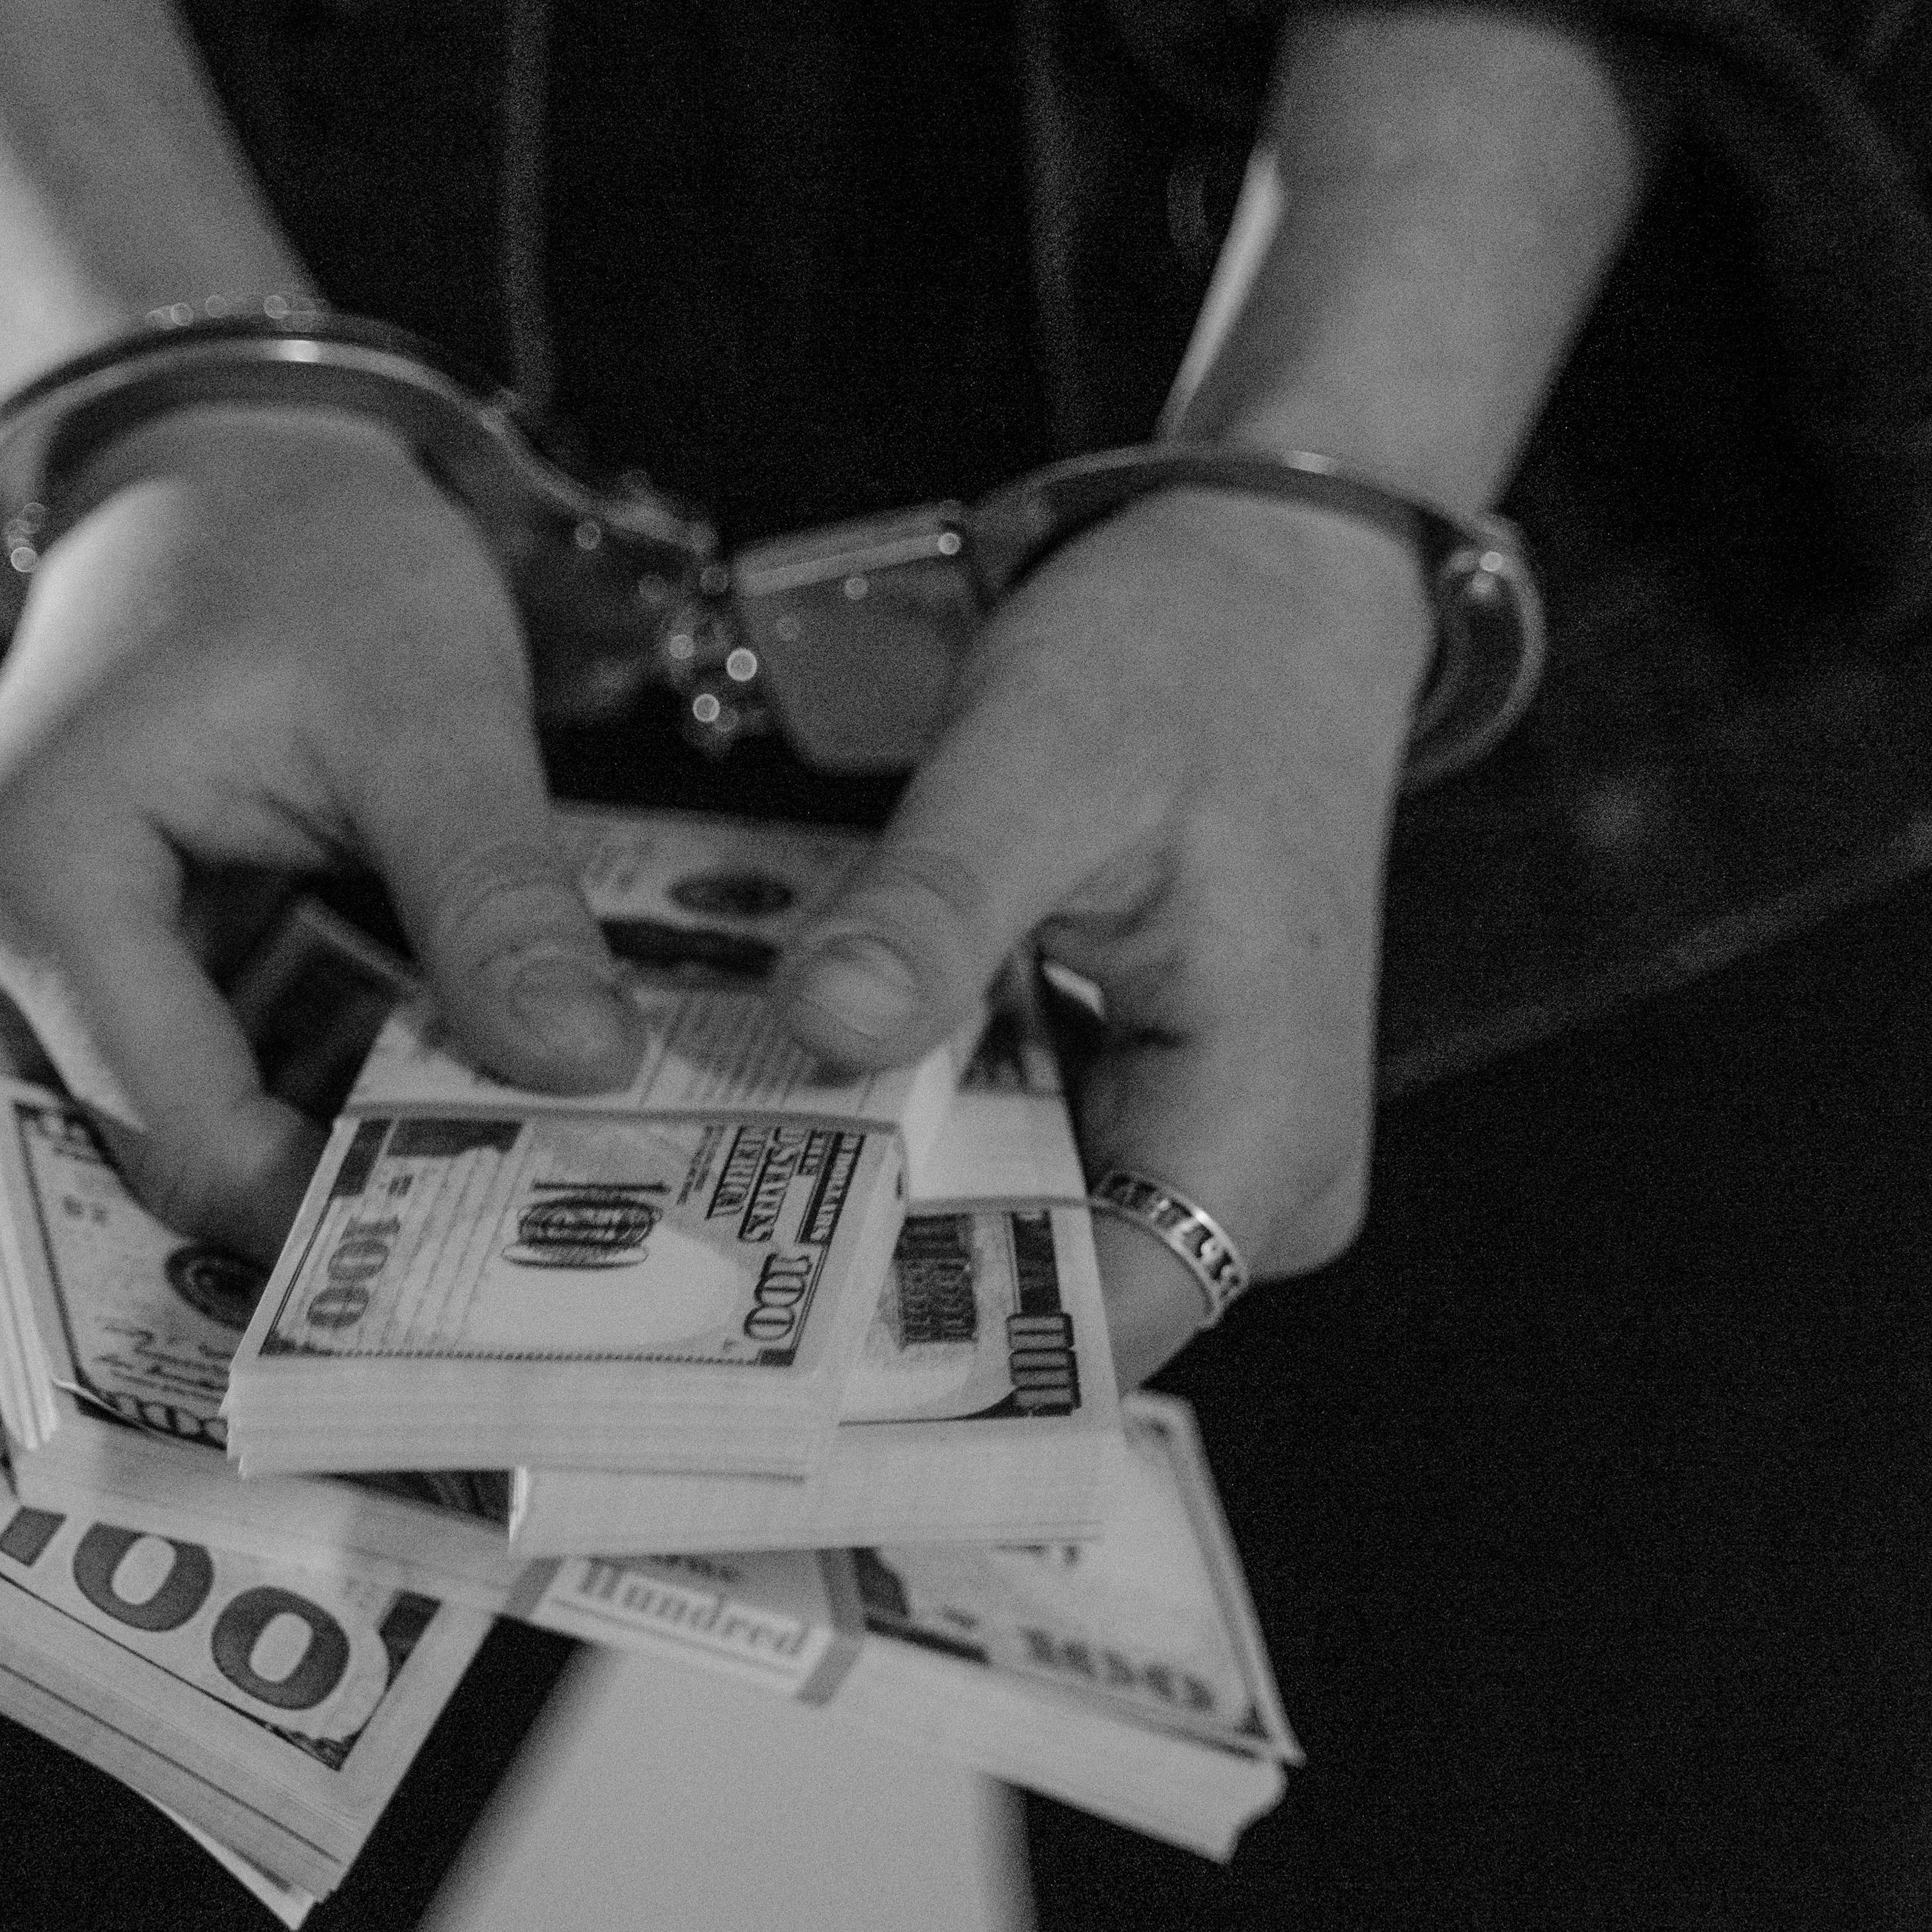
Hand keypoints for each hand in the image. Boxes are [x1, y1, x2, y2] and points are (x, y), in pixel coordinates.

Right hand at [0, 408, 644, 1386]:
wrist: (216, 478)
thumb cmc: (309, 567)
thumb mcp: (434, 705)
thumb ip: (495, 893)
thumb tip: (583, 1075)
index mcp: (25, 875)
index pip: (161, 1136)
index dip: (301, 1246)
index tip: (443, 1339)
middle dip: (122, 1374)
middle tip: (304, 1474)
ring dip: (108, 1337)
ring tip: (285, 1434)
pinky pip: (27, 1182)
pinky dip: (120, 1258)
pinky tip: (267, 1310)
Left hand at [770, 488, 1436, 1383]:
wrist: (1273, 584)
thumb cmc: (1189, 656)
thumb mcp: (1040, 757)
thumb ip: (934, 906)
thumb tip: (820, 1020)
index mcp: (1261, 1130)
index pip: (1079, 1328)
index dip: (907, 1347)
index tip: (729, 1334)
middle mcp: (1257, 1183)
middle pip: (1035, 1297)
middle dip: (858, 1278)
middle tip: (658, 1256)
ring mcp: (1208, 1150)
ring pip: (1014, 1234)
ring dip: (872, 1203)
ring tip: (696, 1179)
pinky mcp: (1154, 1106)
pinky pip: (1021, 1165)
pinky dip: (912, 1135)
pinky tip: (792, 1099)